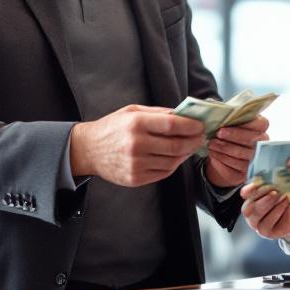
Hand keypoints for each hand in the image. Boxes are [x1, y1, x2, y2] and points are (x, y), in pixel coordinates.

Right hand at [70, 105, 204, 186]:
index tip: (200, 125)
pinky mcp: (135, 178)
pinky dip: (173, 165)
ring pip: (172, 161)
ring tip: (188, 147)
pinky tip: (175, 157)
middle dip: (193, 141)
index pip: (172, 125)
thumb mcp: (132, 111)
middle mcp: (136, 144)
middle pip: (176, 146)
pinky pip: (163, 173)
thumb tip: (184, 114)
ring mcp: (136, 164)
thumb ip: (158, 113)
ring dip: (185, 154)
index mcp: (136, 123)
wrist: (88, 150)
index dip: (191, 126)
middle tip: (200, 137)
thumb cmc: (112, 127)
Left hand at [206, 116, 268, 186]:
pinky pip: (235, 166)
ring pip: (242, 154)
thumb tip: (220, 113)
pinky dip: (222, 159)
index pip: (261, 124)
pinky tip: (214, 154)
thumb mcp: (231, 123)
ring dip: (225, 149)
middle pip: (251, 140)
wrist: (224, 155)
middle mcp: (263, 144)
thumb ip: (232, 118)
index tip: (227, 124)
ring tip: (212, 144)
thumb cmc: (229, 134)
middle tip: (218, 134)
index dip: (245, 124)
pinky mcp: (247, 173)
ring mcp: (256, 160)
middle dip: (233, 136)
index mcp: (262, 128)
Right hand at [239, 182, 289, 240]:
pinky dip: (277, 211)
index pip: (244, 194)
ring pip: (258, 214)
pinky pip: (268, 223)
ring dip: (270, 203)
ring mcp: (256, 225)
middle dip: (262, 197)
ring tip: (282, 195)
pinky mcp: (266, 233)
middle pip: (249, 206)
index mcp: (250, 200)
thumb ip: (269, 185)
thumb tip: (267, 176)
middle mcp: (250, 214)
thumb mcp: (277, 190)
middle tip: (275, 190)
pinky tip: (285, 203)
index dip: (249, 189)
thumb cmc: (284, 200)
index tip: (257, 183)